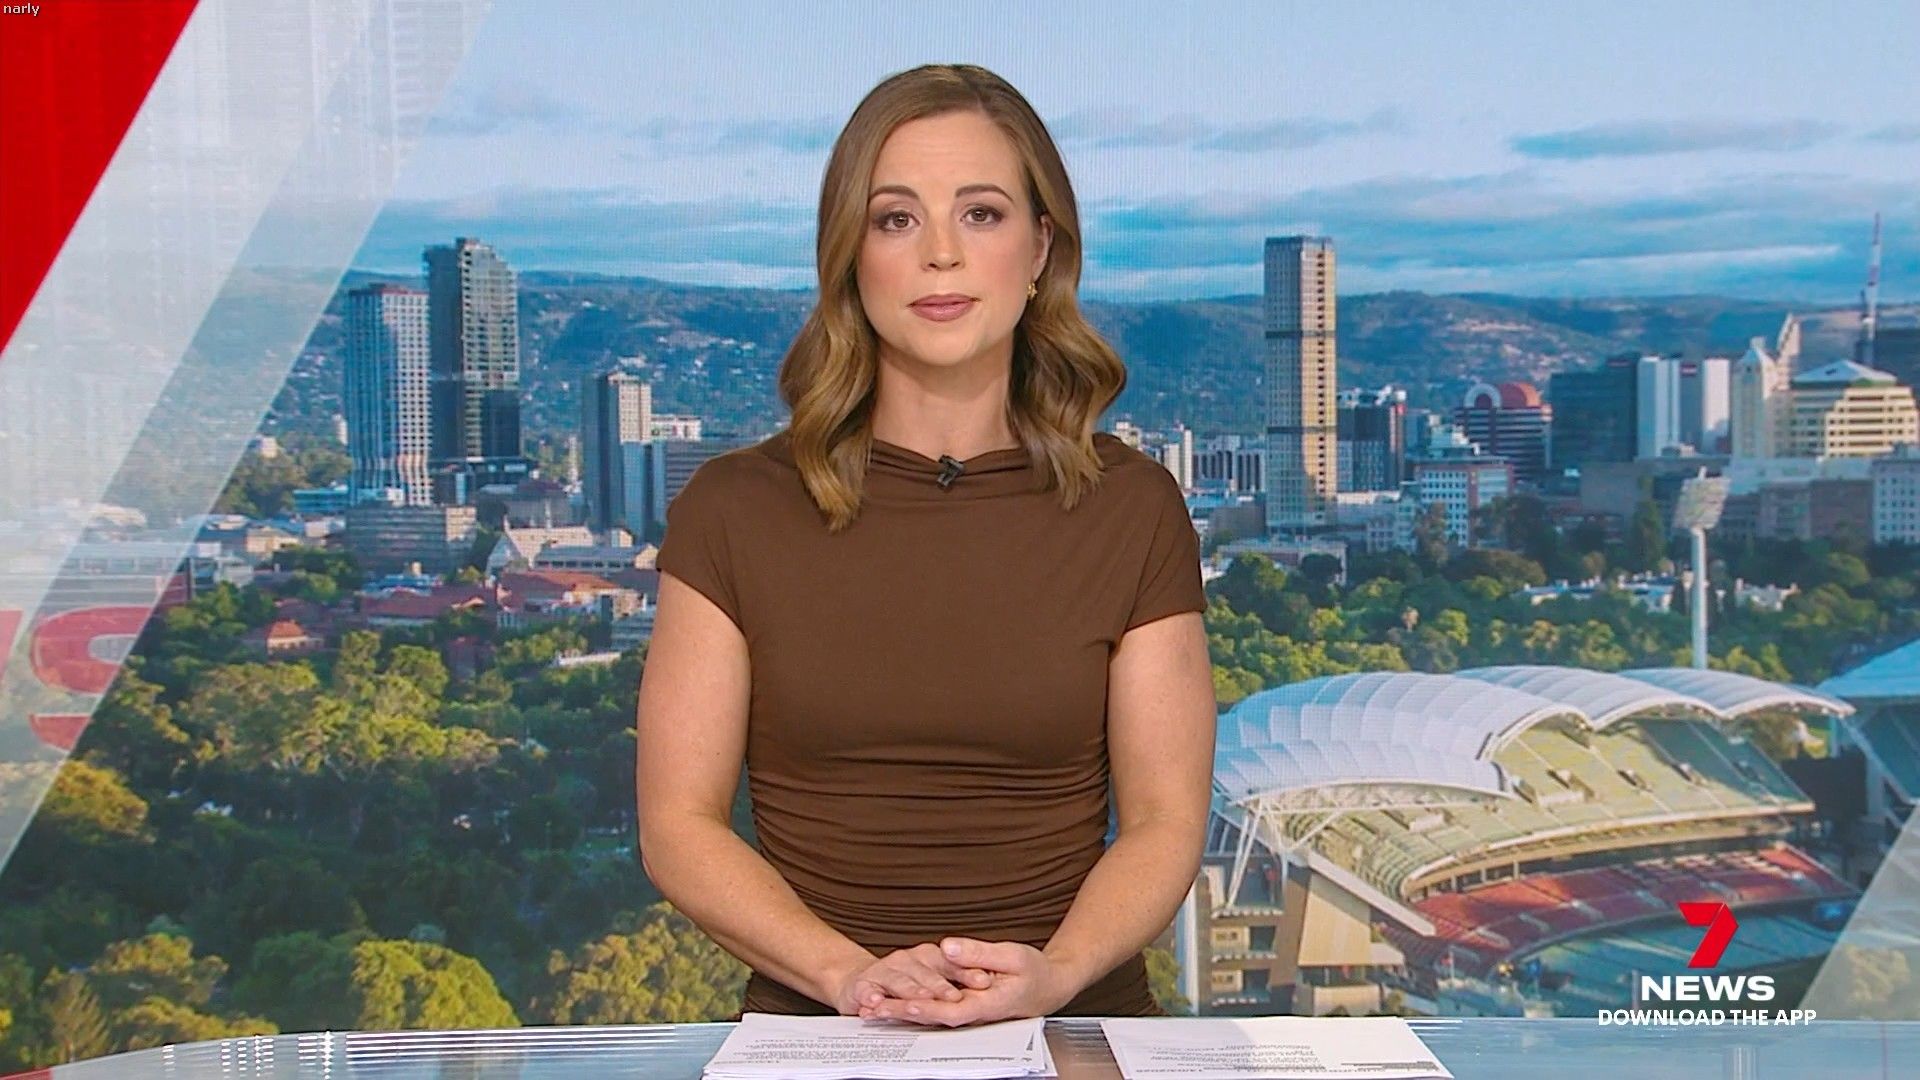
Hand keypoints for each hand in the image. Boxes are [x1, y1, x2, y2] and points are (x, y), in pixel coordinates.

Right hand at [830, 942, 995, 1016]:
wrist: (863, 985)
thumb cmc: (907, 983)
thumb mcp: (942, 977)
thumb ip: (962, 972)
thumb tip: (983, 975)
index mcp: (931, 957)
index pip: (951, 963)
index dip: (967, 973)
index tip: (984, 981)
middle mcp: (908, 961)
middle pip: (925, 973)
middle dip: (939, 986)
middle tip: (953, 997)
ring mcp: (886, 971)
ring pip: (898, 980)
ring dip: (908, 991)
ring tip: (920, 1000)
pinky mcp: (864, 985)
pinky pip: (865, 989)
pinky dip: (870, 996)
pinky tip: (875, 1003)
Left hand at [858, 938, 1071, 1027]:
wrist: (1050, 986)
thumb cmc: (1035, 971)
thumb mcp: (1013, 956)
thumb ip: (979, 953)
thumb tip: (948, 948)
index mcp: (989, 1005)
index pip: (952, 1010)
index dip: (927, 1008)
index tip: (904, 1005)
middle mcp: (975, 1014)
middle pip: (933, 1017)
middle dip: (902, 1014)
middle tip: (872, 1009)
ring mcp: (969, 1012)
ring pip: (931, 1014)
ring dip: (902, 1012)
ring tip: (872, 1007)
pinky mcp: (964, 1006)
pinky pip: (936, 1008)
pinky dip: (913, 1006)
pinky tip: (893, 1001)